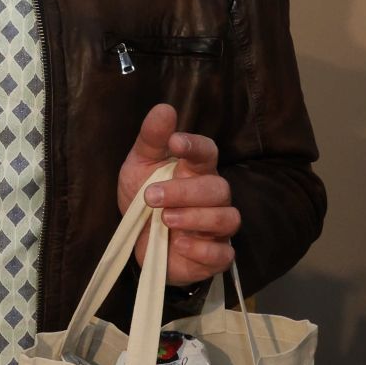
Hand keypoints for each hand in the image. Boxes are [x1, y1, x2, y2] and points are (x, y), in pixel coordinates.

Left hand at [118, 104, 239, 286]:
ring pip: (227, 218)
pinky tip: (179, 244)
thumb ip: (151, 139)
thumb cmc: (144, 197)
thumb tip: (164, 108)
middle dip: (185, 191)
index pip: (208, 152)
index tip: (175, 142)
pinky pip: (223, 254)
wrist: (138, 241)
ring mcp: (216, 227)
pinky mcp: (214, 256)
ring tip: (165, 219)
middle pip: (217, 188)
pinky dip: (202, 250)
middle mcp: (212, 196)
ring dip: (195, 218)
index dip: (196, 146)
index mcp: (196, 170)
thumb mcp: (139, 166)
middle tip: (151, 196)